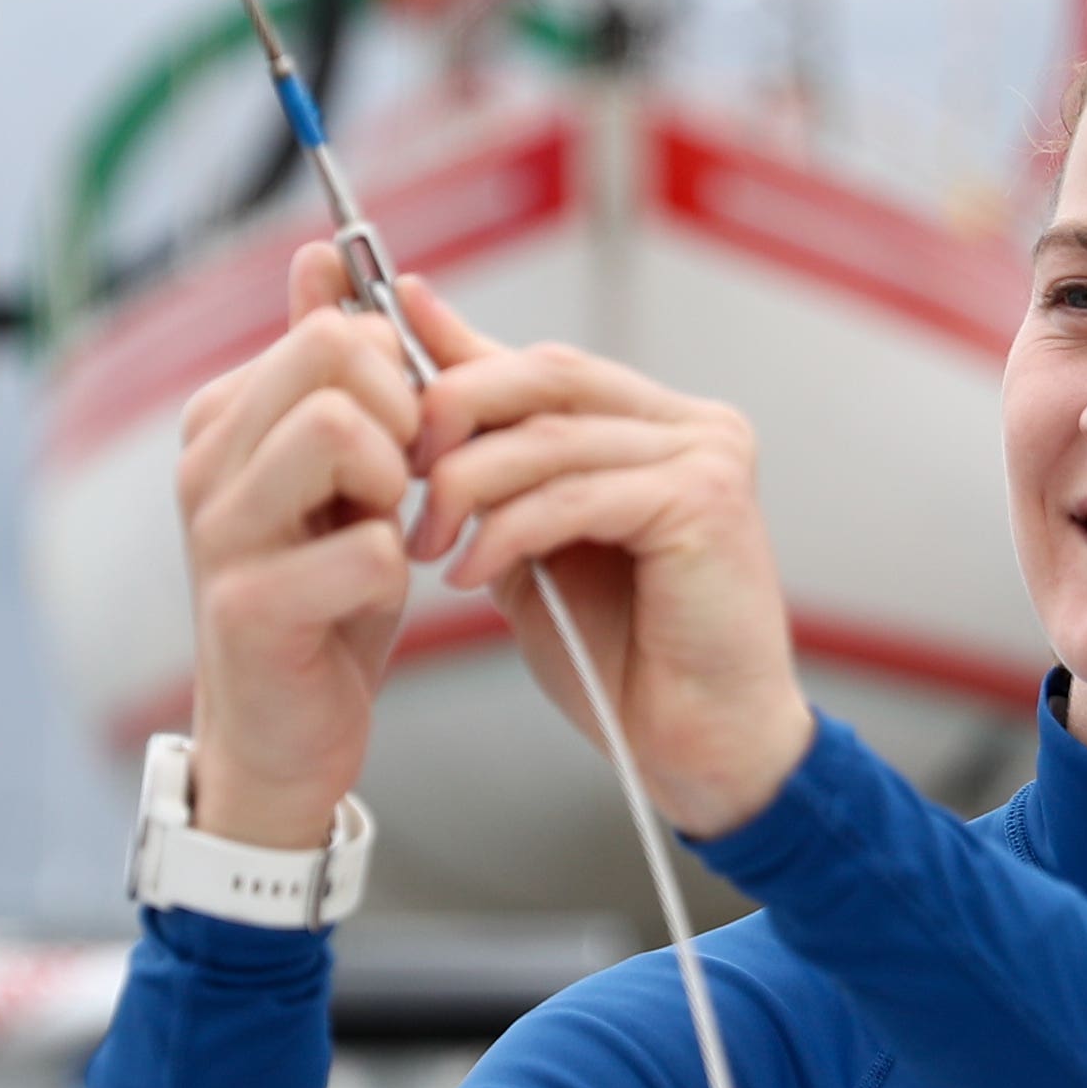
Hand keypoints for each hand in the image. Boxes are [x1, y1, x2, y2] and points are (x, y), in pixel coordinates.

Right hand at [175, 242, 419, 848]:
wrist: (282, 736)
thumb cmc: (320, 602)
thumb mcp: (335, 472)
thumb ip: (326, 365)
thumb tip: (321, 254)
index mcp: (223, 417)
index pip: (333, 326)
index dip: (397, 379)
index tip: (400, 446)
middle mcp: (205, 462)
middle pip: (335, 354)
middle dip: (402, 414)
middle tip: (401, 488)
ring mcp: (217, 532)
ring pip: (342, 429)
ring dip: (395, 486)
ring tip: (383, 533)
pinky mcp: (245, 608)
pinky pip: (365, 548)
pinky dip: (391, 572)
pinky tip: (371, 599)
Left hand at [397, 279, 813, 838]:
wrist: (700, 747)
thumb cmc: (622, 658)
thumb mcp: (532, 544)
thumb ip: (495, 472)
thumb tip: (425, 401)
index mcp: (656, 423)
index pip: (543, 366)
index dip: (458, 352)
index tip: (381, 340)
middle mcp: (690, 424)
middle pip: (546, 374)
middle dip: (454, 412)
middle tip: (393, 465)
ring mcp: (705, 454)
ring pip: (550, 436)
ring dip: (467, 485)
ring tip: (427, 542)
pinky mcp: (705, 499)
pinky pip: (574, 494)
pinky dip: (508, 530)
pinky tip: (469, 573)